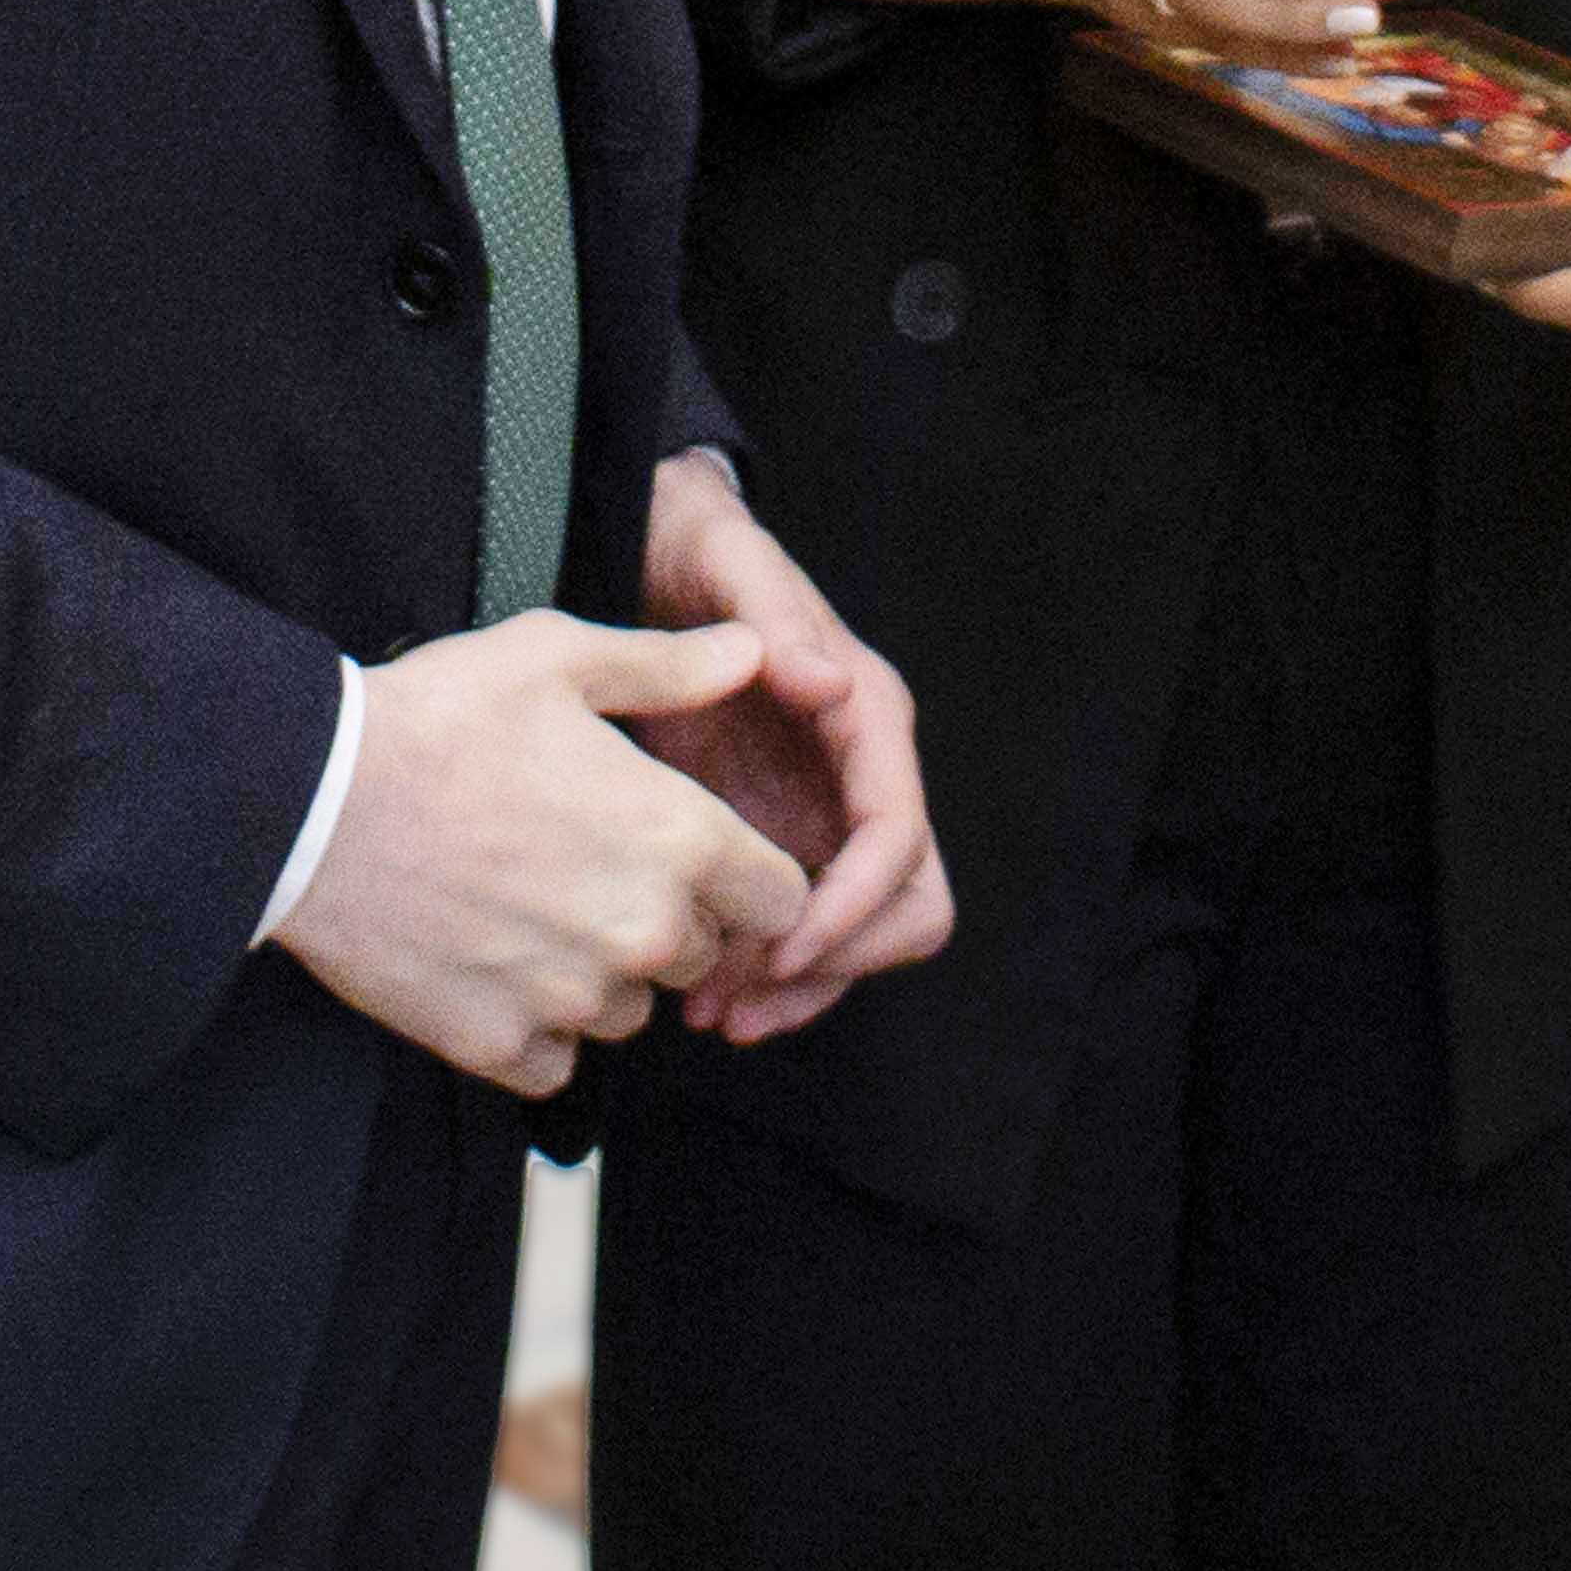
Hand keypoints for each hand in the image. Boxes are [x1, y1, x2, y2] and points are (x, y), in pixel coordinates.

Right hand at [275, 613, 815, 1096]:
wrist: (308, 803)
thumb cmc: (437, 719)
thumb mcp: (561, 658)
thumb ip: (673, 666)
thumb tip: (754, 649)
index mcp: (680, 840)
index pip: (782, 901)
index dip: (751, 880)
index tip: (702, 861)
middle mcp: (642, 931)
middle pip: (702, 954)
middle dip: (668, 919)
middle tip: (590, 867)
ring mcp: (570, 996)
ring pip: (630, 1011)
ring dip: (601, 975)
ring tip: (532, 909)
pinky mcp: (497, 1044)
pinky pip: (555, 1062)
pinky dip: (534, 1028)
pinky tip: (494, 964)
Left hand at [628, 457, 954, 1044]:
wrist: (661, 556)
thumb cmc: (699, 555)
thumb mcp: (727, 562)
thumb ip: (773, 617)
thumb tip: (829, 684)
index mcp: (866, 714)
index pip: (896, 834)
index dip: (855, 906)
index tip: (785, 953)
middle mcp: (862, 772)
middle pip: (909, 899)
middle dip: (841, 961)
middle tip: (750, 999)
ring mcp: (825, 810)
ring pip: (862, 929)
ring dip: (805, 985)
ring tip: (714, 1015)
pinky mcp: (782, 836)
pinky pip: (803, 928)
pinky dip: (770, 974)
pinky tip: (706, 995)